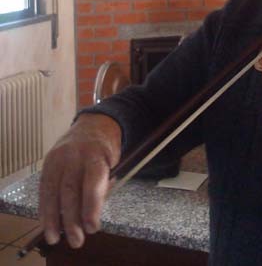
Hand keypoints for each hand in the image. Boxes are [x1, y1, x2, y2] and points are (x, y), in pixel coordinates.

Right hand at [39, 113, 121, 247]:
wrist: (93, 124)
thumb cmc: (107, 148)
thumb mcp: (115, 161)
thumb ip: (104, 184)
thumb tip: (93, 212)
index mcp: (96, 154)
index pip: (93, 183)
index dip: (91, 207)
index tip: (93, 227)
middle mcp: (75, 155)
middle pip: (71, 191)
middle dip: (72, 219)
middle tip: (77, 240)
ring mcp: (59, 157)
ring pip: (53, 191)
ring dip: (53, 218)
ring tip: (54, 237)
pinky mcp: (48, 161)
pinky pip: (44, 187)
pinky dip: (45, 206)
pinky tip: (46, 222)